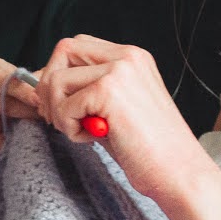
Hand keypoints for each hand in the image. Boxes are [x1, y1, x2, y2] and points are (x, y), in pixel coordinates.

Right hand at [0, 56, 41, 165]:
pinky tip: (11, 145)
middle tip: (41, 117)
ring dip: (7, 127)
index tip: (37, 99)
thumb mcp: (31, 88)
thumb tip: (44, 82)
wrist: (16, 134)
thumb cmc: (23, 104)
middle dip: (19, 109)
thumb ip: (36, 82)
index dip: (18, 87)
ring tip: (28, 131)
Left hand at [34, 35, 211, 201]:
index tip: (58, 104)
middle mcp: (127, 57)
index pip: (77, 46)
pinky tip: (92, 138)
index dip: (58, 71)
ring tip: (82, 131)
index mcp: (132, 58)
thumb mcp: (114, 110)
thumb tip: (41, 85)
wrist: (179, 173)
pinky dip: (69, 128)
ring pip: (56, 78)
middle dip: (49, 85)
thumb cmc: (148, 150)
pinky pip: (64, 105)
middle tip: (59, 118)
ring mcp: (119, 71)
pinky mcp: (110, 91)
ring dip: (58, 111)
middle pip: (63, 50)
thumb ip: (85, 91)